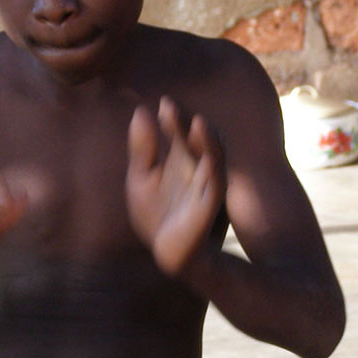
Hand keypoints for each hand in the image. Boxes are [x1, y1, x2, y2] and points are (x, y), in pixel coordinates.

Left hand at [126, 96, 223, 274]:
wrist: (166, 254)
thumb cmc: (156, 217)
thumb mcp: (140, 179)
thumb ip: (141, 148)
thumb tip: (140, 111)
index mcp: (180, 159)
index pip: (179, 131)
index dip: (172, 117)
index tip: (162, 104)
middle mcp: (197, 166)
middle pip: (196, 137)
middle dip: (184, 123)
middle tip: (169, 107)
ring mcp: (206, 182)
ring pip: (213, 153)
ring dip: (206, 137)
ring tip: (195, 121)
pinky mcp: (212, 201)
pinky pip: (216, 177)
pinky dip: (213, 159)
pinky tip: (205, 152)